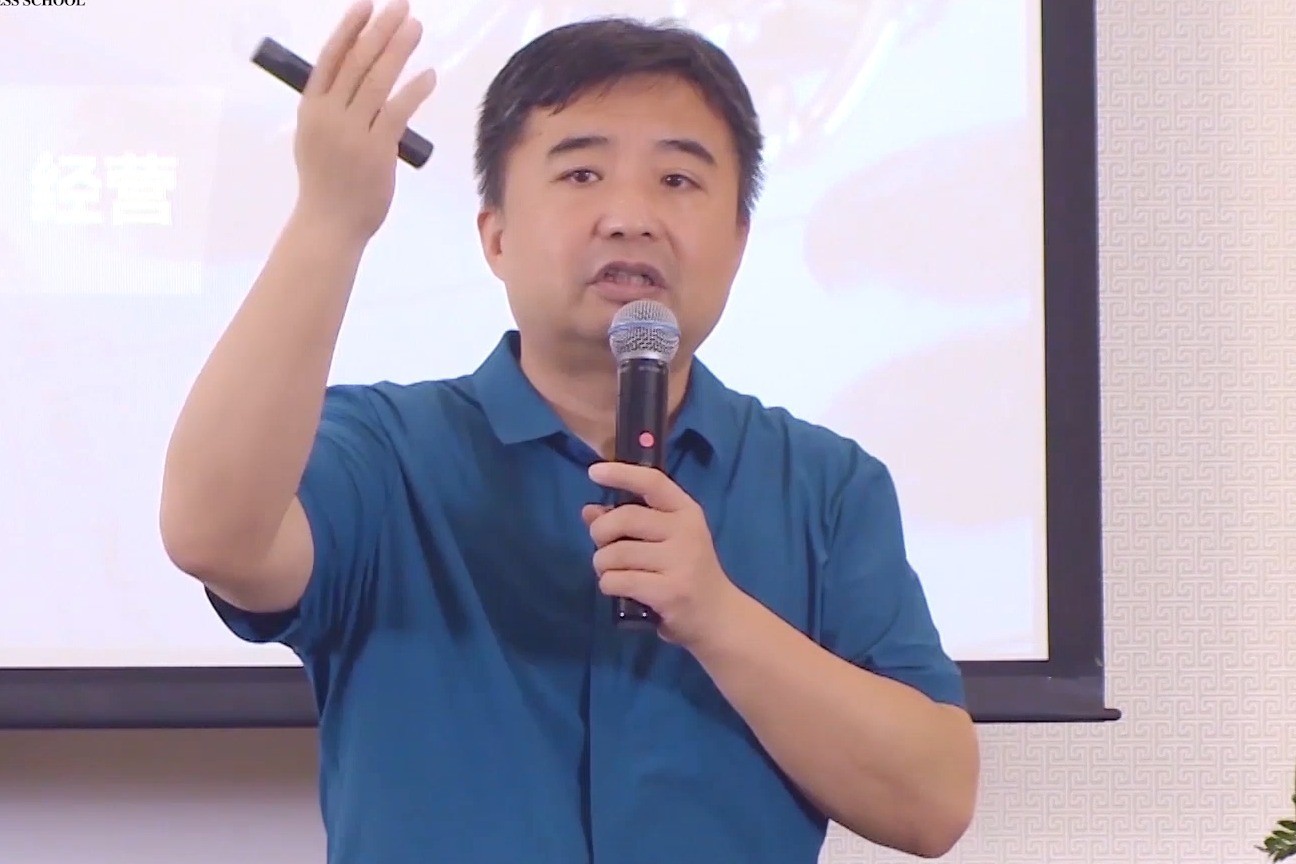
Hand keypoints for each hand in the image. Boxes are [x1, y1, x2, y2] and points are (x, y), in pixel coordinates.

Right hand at [293, 0, 436, 242]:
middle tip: (402, 6)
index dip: (349, 28)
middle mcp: (329, 115)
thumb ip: (331, 110)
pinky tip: (428, 74)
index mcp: (311, 109)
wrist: (329, 224)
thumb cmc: (326, 184)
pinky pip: (398, 112)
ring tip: (416, 27)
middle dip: (381, 29)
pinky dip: (415, 90)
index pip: (330, 58)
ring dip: (399, 50)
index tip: (367, 5)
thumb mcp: (316, 139)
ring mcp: (352, 132)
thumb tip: (351, 83)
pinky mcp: (376, 151)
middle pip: (357, 62)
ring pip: (378, 81)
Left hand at [584, 462, 742, 650]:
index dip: (621, 473)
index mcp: (686, 512)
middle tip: (601, 545)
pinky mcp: (669, 592)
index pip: (653, 482)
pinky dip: (608, 584)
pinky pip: (618, 580)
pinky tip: (618, 588)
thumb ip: (629, 523)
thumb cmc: (686, 572)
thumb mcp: (665, 541)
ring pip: (615, 553)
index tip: (594, 472)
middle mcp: (686, 532)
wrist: (717, 616)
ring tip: (612, 572)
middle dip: (600, 532)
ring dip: (602, 564)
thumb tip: (589, 511)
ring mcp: (680, 562)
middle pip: (625, 518)